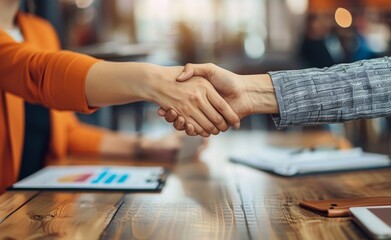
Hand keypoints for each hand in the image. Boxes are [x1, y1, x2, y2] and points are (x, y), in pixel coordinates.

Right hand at [158, 63, 277, 135]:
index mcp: (198, 94)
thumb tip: (179, 76)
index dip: (170, 107)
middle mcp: (200, 105)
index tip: (162, 108)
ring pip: (187, 123)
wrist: (246, 93)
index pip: (180, 102)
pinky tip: (187, 125)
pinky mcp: (211, 124)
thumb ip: (194, 69)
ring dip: (180, 124)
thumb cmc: (228, 79)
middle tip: (168, 114)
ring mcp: (205, 116)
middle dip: (174, 117)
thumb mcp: (209, 69)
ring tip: (177, 118)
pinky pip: (197, 130)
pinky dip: (191, 130)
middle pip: (181, 114)